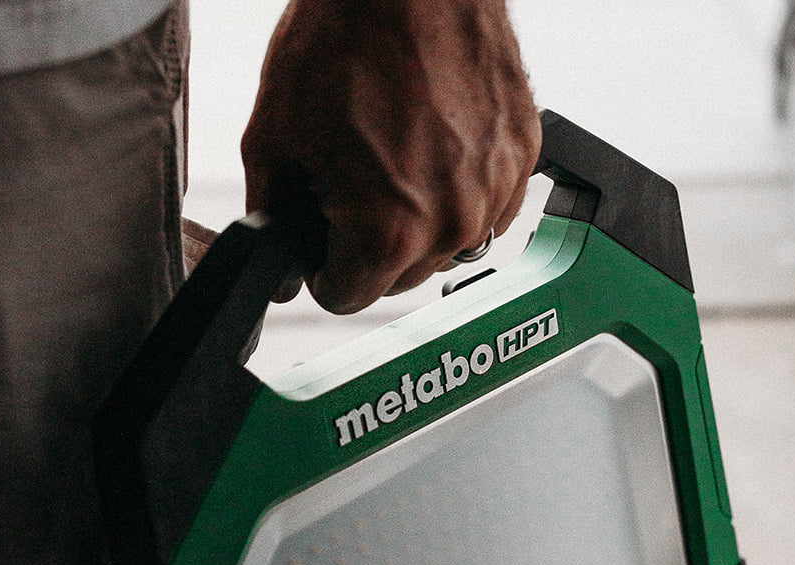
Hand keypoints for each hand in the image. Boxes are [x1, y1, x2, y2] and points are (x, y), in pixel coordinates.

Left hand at [240, 0, 540, 313]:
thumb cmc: (345, 35)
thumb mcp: (274, 138)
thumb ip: (273, 220)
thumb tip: (280, 269)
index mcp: (388, 234)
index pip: (345, 298)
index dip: (321, 266)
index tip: (320, 235)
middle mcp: (451, 226)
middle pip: (395, 280)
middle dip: (367, 244)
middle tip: (352, 182)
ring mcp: (494, 195)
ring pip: (443, 249)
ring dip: (416, 222)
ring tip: (393, 154)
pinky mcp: (522, 161)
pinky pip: (484, 210)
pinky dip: (457, 192)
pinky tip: (432, 146)